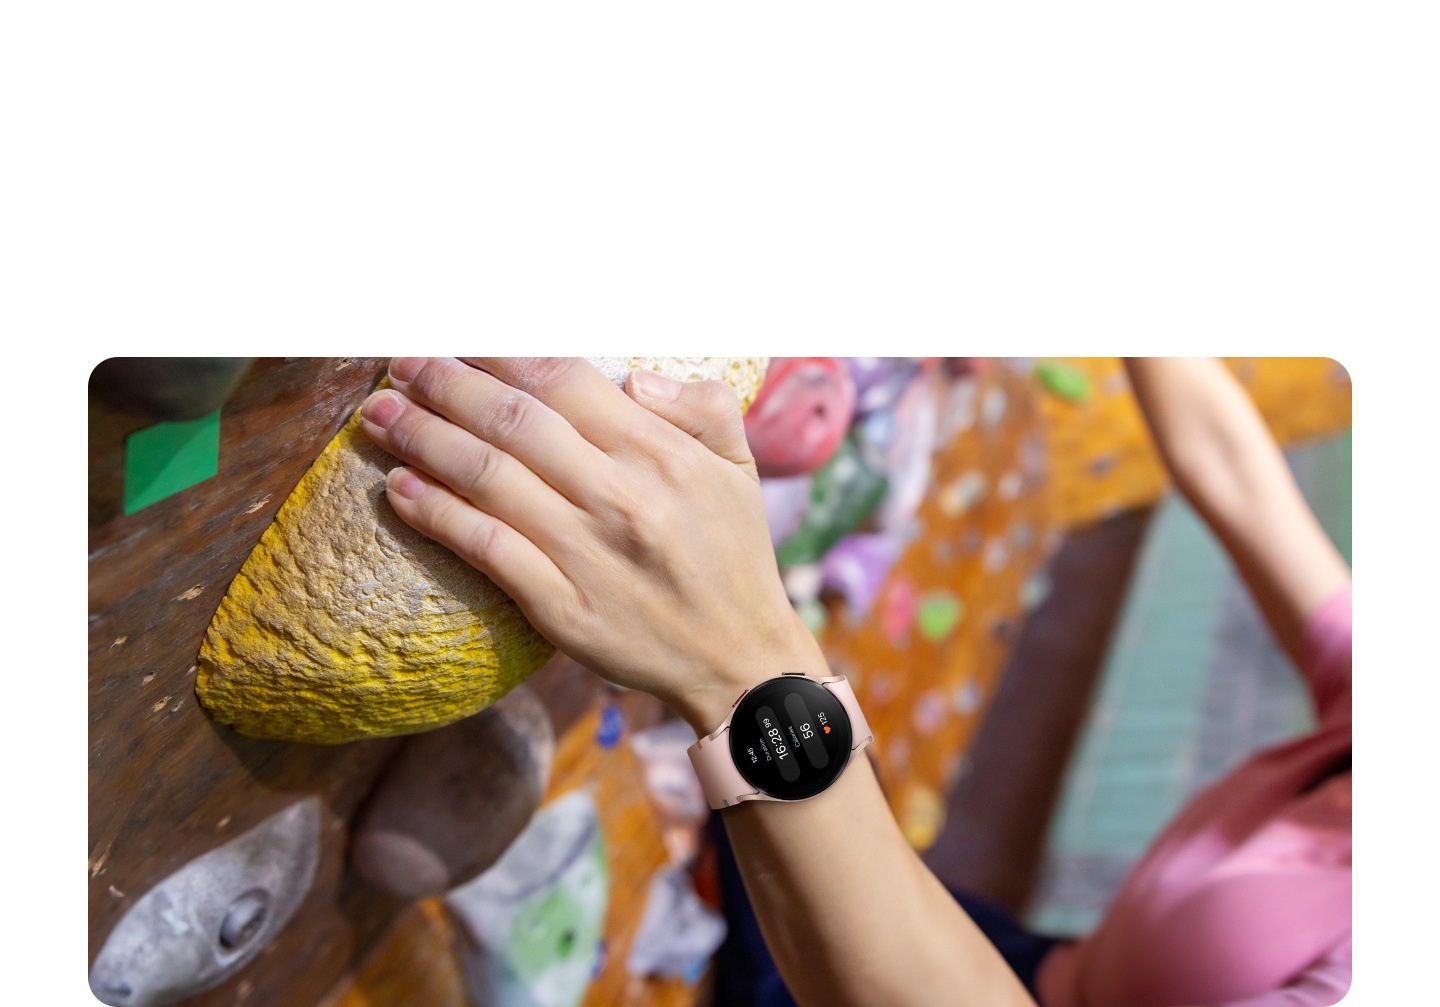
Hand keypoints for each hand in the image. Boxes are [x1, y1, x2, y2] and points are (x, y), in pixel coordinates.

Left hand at [358, 357, 822, 731]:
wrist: (738, 660)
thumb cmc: (732, 554)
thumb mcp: (739, 468)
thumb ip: (702, 405)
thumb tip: (633, 376)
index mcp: (659, 453)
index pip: (563, 381)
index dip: (500, 352)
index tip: (459, 337)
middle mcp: (619, 496)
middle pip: (512, 422)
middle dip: (446, 385)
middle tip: (401, 364)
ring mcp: (586, 553)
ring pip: (487, 478)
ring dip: (423, 439)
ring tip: (378, 415)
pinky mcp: (561, 606)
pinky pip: (485, 548)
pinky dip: (436, 514)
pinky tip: (399, 488)